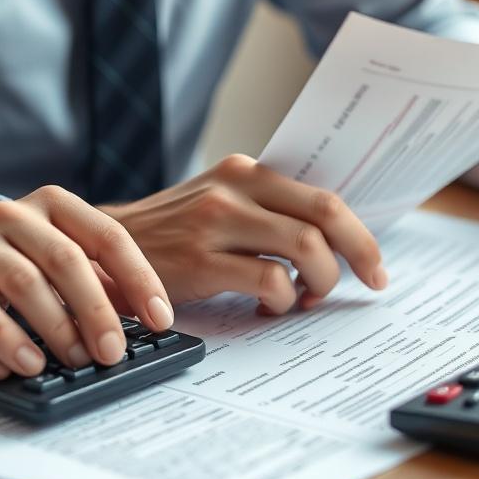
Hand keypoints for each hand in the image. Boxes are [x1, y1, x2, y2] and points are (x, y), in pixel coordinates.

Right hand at [0, 186, 172, 378]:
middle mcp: (9, 217)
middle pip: (64, 261)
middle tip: (111, 353)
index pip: (107, 237)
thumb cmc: (23, 261)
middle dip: (94, 312)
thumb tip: (153, 319)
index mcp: (52, 204)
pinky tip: (12, 368)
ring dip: (48, 329)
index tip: (161, 321)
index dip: (139, 280)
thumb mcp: (67, 257)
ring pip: (18, 284)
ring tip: (67, 363)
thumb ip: (108, 280)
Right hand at [104, 154, 386, 314]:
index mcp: (245, 171)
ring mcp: (217, 221)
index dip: (359, 234)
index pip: (323, 197)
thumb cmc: (172, 235)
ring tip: (306, 298)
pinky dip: (282, 300)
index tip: (375, 265)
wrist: (103, 249)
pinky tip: (268, 307)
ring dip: (321, 282)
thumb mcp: (219, 205)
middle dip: (359, 254)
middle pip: (325, 215)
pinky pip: (270, 280)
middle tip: (370, 283)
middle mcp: (235, 187)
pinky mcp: (201, 259)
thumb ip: (267, 212)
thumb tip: (333, 242)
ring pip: (306, 247)